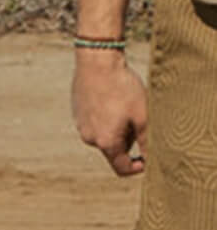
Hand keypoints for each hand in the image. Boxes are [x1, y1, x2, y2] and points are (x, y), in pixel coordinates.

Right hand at [71, 47, 146, 176]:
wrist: (97, 61)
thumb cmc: (122, 88)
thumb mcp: (143, 116)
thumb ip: (148, 143)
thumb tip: (153, 161)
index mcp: (106, 142)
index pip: (122, 168)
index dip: (138, 167)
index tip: (148, 156)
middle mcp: (89, 137)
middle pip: (113, 151)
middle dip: (128, 141)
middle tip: (137, 119)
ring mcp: (80, 124)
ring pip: (103, 135)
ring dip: (115, 129)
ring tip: (123, 105)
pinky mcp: (76, 111)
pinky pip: (93, 122)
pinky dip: (104, 117)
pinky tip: (110, 98)